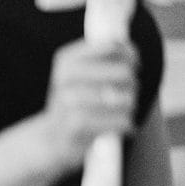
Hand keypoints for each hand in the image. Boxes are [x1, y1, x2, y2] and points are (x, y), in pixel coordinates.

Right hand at [40, 39, 138, 171]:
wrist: (50, 138)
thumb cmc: (73, 104)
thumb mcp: (80, 75)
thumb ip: (104, 58)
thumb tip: (130, 50)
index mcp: (66, 61)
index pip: (112, 46)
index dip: (130, 54)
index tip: (133, 64)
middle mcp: (65, 78)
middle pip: (124, 72)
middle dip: (133, 84)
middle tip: (125, 93)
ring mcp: (69, 101)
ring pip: (126, 98)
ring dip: (130, 106)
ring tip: (119, 112)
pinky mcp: (77, 124)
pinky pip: (121, 120)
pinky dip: (126, 124)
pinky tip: (118, 126)